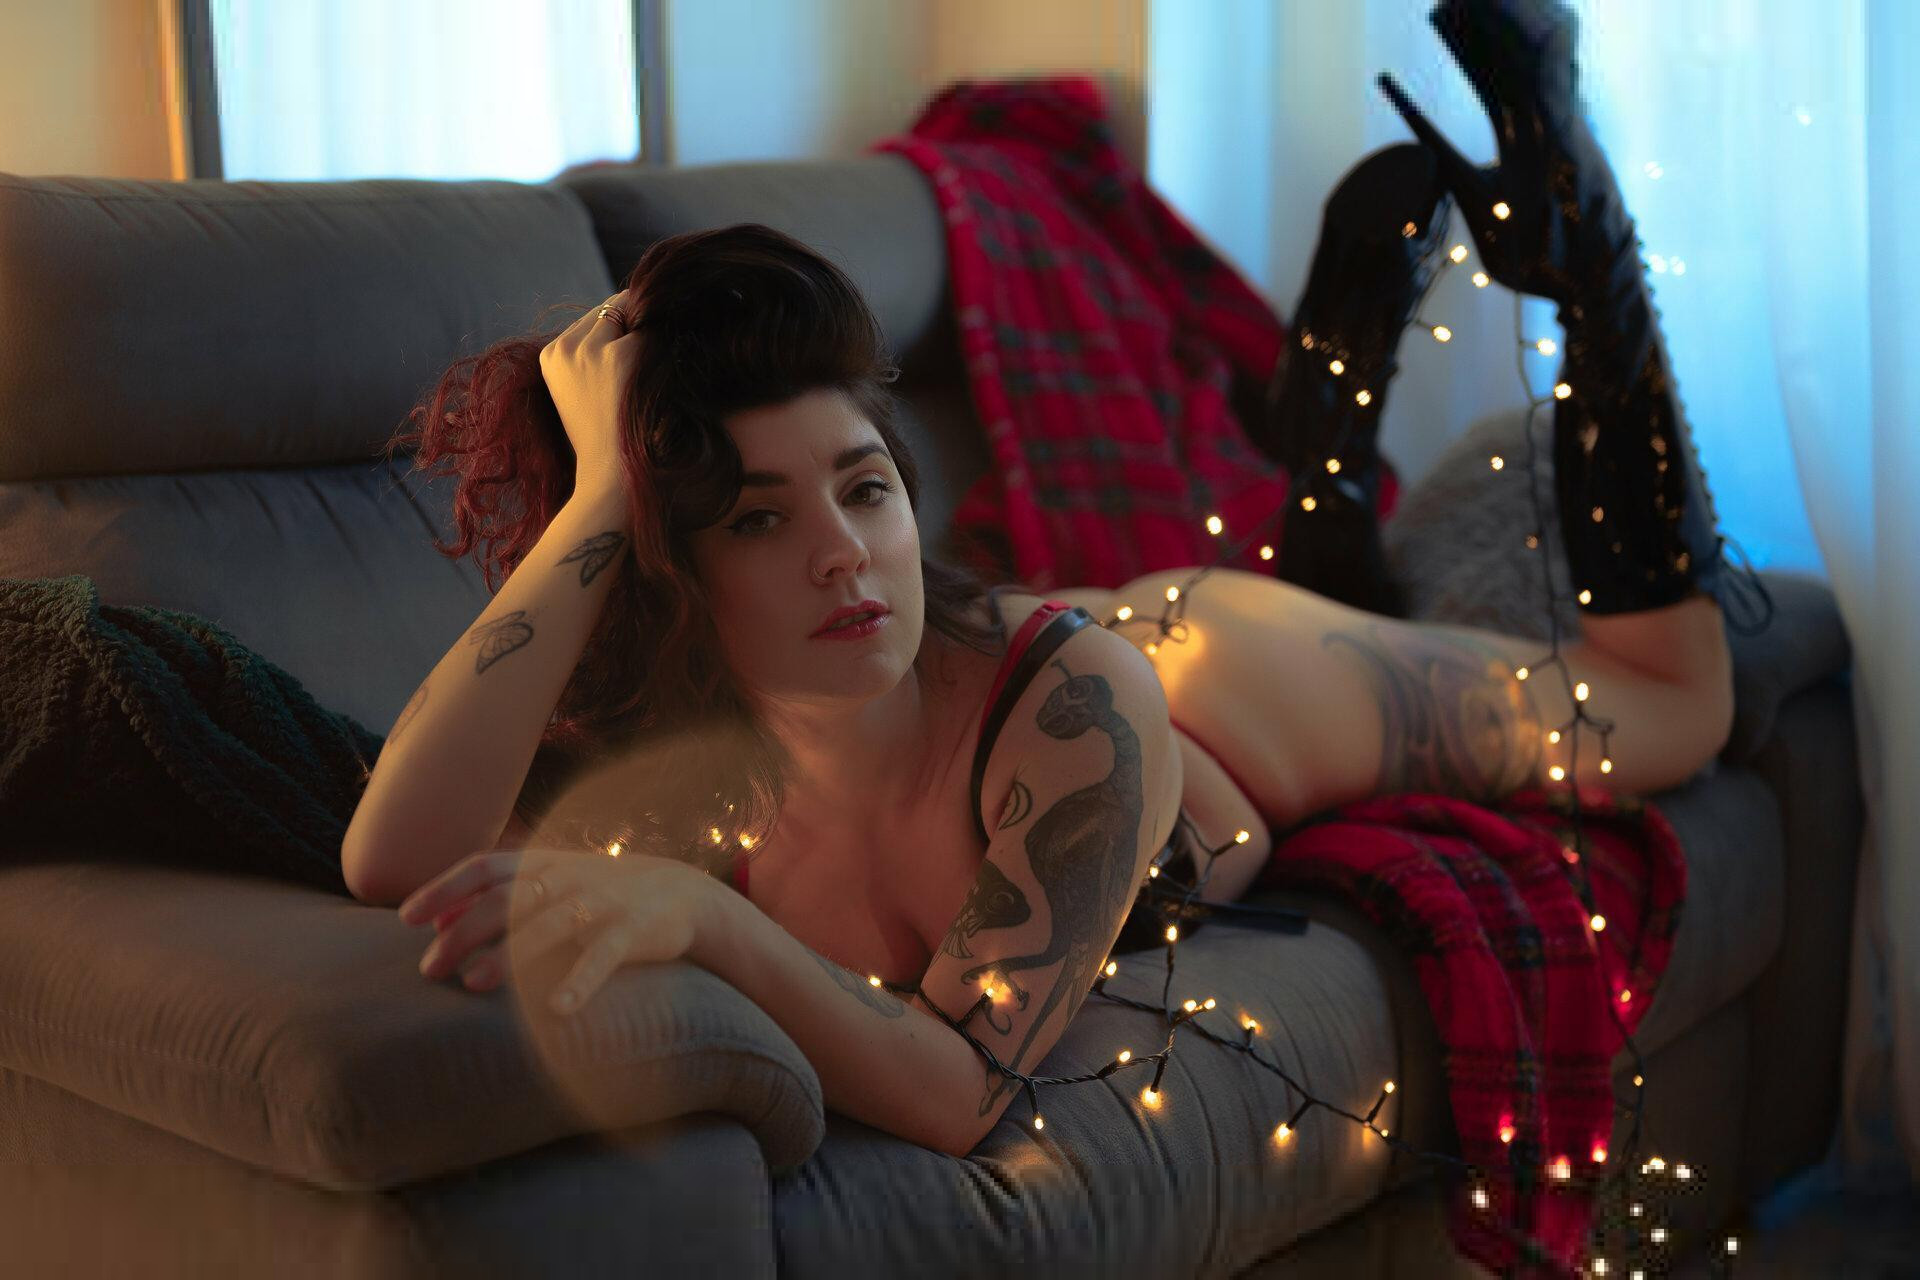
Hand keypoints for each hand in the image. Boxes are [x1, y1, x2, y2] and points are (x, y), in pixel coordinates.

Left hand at [398, 846, 720, 1014]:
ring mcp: (600, 903)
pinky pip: (602, 957)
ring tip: (471, 985)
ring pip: (547, 924)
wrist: (680, 894)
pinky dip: (579, 982)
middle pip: (505, 900)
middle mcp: (567, 878)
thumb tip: (434, 921)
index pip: (483, 868)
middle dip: (462, 933)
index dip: (443, 890)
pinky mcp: (632, 931)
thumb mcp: (548, 884)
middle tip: (430, 969)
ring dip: (507, 955)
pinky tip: (556, 1010)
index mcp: (542, 864)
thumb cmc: (598, 894)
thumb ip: (494, 896)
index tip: (406, 919)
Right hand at [539, 291, 644, 488]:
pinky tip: (663, 380)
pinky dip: (664, 351)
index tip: (635, 357)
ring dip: (650, 337)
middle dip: (635, 327)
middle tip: (649, 367)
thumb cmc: (602, 440)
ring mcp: (592, 350)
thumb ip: (589, 356)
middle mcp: (567, 347)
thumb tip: (626, 316)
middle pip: (612, 310)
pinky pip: (653, 334)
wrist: (610, 477)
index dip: (620, 331)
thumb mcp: (578, 392)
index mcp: (551, 355)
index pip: (594, 318)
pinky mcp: (622, 356)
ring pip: (633, 316)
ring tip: (654, 377)